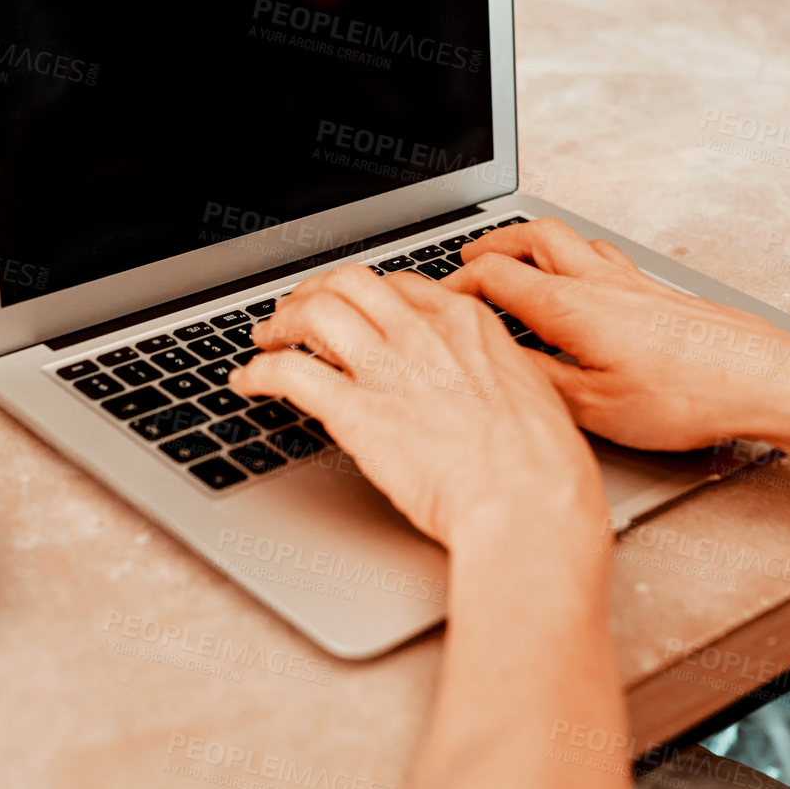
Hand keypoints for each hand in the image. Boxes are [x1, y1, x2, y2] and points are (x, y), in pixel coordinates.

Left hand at [229, 263, 608, 548]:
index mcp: (468, 324)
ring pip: (313, 312)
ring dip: (279, 322)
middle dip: (313, 291)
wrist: (529, 504)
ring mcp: (388, 368)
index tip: (350, 307)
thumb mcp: (529, 395)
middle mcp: (423, 334)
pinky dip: (258, 371)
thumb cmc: (542, 467)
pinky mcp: (357, 412)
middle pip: (349, 284)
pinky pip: (289, 373)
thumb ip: (489, 375)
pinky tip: (246, 382)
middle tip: (295, 311)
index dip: (362, 293)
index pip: (398, 285)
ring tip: (264, 339)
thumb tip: (474, 386)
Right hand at [444, 218, 789, 452]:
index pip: (495, 277)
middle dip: (494, 243)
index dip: (455, 283)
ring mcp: (633, 282)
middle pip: (533, 237)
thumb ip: (538, 383)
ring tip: (518, 258)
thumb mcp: (595, 408)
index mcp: (571, 308)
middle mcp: (599, 283)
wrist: (765, 379)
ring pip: (571, 240)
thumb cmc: (687, 398)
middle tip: (468, 257)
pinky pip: (606, 258)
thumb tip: (496, 367)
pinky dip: (577, 257)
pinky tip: (587, 279)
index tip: (435, 298)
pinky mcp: (660, 293)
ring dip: (536, 242)